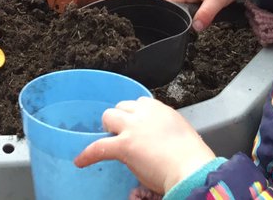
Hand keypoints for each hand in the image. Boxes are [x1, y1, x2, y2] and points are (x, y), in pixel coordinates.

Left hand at [74, 96, 216, 194]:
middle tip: (121, 134)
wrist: (191, 169)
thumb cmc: (192, 158)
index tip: (135, 125)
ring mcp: (132, 128)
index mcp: (160, 109)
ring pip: (108, 117)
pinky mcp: (123, 145)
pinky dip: (87, 155)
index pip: (140, 103)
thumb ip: (167, 131)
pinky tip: (80, 161)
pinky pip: (98, 147)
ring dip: (107, 128)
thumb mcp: (182, 133)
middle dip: (120, 119)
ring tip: (106, 140)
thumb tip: (161, 140)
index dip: (135, 115)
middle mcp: (145, 113)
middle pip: (122, 106)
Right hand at [165, 0, 243, 31]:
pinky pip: (197, 2)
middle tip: (194, 28)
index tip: (177, 28)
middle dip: (185, 17)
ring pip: (189, 5)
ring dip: (195, 14)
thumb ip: (205, 14)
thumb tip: (195, 28)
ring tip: (202, 22)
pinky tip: (208, 14)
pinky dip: (201, 9)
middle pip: (179, 5)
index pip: (169, 2)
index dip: (169, 15)